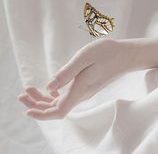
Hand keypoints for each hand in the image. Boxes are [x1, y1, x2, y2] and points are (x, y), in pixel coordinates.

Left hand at [18, 38, 144, 119]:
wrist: (125, 55)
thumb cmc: (107, 53)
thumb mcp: (85, 57)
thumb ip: (67, 73)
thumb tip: (49, 87)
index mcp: (81, 88)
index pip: (59, 111)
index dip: (41, 113)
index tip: (27, 107)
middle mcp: (82, 94)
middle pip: (57, 108)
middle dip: (38, 104)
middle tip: (23, 93)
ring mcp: (85, 91)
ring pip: (61, 102)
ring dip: (44, 99)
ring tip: (31, 89)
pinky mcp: (87, 86)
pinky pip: (67, 96)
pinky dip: (54, 94)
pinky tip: (50, 87)